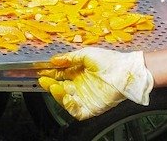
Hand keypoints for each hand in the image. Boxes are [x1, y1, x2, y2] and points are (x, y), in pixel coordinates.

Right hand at [37, 48, 152, 120]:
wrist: (124, 72)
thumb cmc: (109, 61)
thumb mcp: (86, 55)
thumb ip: (69, 58)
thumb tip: (54, 60)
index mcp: (78, 73)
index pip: (60, 75)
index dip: (50, 74)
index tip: (41, 71)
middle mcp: (80, 85)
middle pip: (60, 88)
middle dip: (50, 84)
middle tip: (44, 80)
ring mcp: (85, 97)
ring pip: (65, 100)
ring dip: (58, 95)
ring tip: (55, 87)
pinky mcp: (91, 107)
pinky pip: (76, 111)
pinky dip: (69, 106)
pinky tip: (67, 97)